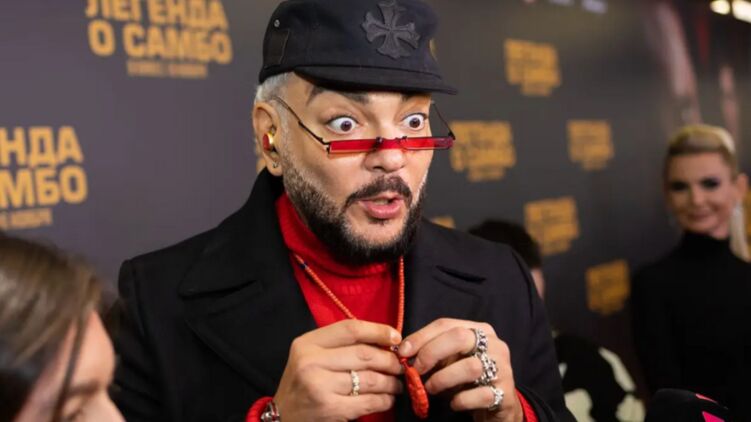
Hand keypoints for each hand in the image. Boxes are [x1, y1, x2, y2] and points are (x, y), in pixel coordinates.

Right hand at [274, 320, 403, 420]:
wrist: (283, 417)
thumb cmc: (303, 383)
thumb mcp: (311, 356)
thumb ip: (339, 345)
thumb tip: (384, 340)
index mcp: (307, 343)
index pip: (350, 329)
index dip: (378, 331)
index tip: (396, 337)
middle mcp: (311, 362)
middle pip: (364, 354)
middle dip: (389, 360)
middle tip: (399, 365)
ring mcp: (320, 386)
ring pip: (370, 378)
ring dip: (391, 381)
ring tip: (396, 383)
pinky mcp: (331, 409)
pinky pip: (369, 401)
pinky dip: (385, 399)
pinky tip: (388, 398)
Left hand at [398, 318, 522, 421]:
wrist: (499, 406)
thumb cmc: (469, 380)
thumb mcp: (451, 361)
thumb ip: (432, 352)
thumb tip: (404, 352)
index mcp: (480, 330)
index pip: (446, 324)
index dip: (421, 336)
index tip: (402, 351)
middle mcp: (495, 345)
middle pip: (459, 337)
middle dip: (431, 353)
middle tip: (415, 370)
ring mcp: (503, 368)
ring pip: (470, 367)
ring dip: (442, 379)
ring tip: (430, 389)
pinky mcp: (505, 393)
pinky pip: (479, 395)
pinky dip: (461, 400)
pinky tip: (453, 404)